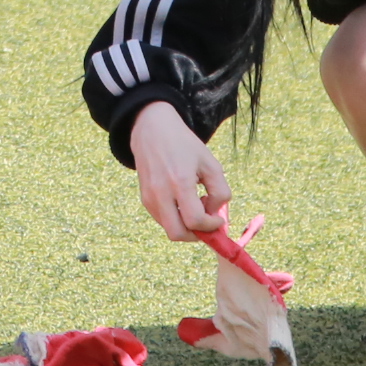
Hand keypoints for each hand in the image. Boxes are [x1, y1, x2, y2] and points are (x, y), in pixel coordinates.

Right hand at [129, 102, 231, 240]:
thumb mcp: (210, 163)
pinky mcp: (145, 199)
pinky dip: (176, 219)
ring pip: (169, 229)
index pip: (195, 220)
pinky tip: (183, 202)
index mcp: (179, 182)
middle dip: (196, 235)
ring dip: (186, 227)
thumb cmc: (184, 145)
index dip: (211, 226)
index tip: (218, 219)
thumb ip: (220, 191)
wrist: (153, 130)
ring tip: (195, 207)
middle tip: (207, 223)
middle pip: (178, 234)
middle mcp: (161, 193)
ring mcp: (149, 197)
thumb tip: (214, 214)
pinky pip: (163, 220)